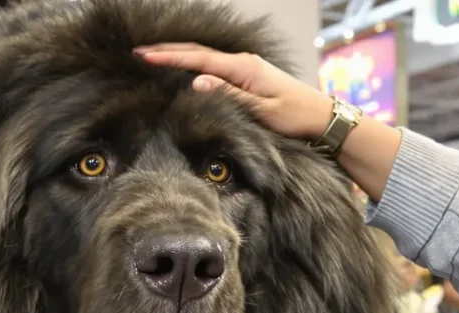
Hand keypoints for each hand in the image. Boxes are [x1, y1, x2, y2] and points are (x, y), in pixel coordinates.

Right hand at [133, 43, 332, 138]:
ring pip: (205, 56)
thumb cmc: (294, 116)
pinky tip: (184, 66)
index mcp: (244, 68)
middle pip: (198, 51)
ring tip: (153, 56)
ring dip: (178, 55)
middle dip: (167, 50)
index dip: (169, 57)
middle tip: (138, 51)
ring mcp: (246, 66)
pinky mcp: (248, 74)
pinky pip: (214, 64)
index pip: (198, 59)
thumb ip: (228, 95)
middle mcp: (243, 62)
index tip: (144, 55)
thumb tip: (196, 81)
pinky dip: (194, 62)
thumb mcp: (260, 110)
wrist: (320, 115)